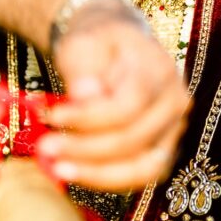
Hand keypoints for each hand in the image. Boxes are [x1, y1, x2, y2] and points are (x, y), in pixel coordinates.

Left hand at [38, 7, 189, 191]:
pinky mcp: (162, 150)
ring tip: (58, 168)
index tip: (52, 116)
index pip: (128, 105)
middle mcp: (175, 103)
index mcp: (159, 70)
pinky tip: (75, 172)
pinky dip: (106, 179)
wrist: (116, 47)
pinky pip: (139, 176)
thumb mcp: (83, 42)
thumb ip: (83, 66)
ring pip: (143, 168)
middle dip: (85, 149)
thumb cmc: (97, 43)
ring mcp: (173, 130)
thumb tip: (85, 95)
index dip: (89, 118)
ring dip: (97, 173)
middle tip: (44, 148)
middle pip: (134, 139)